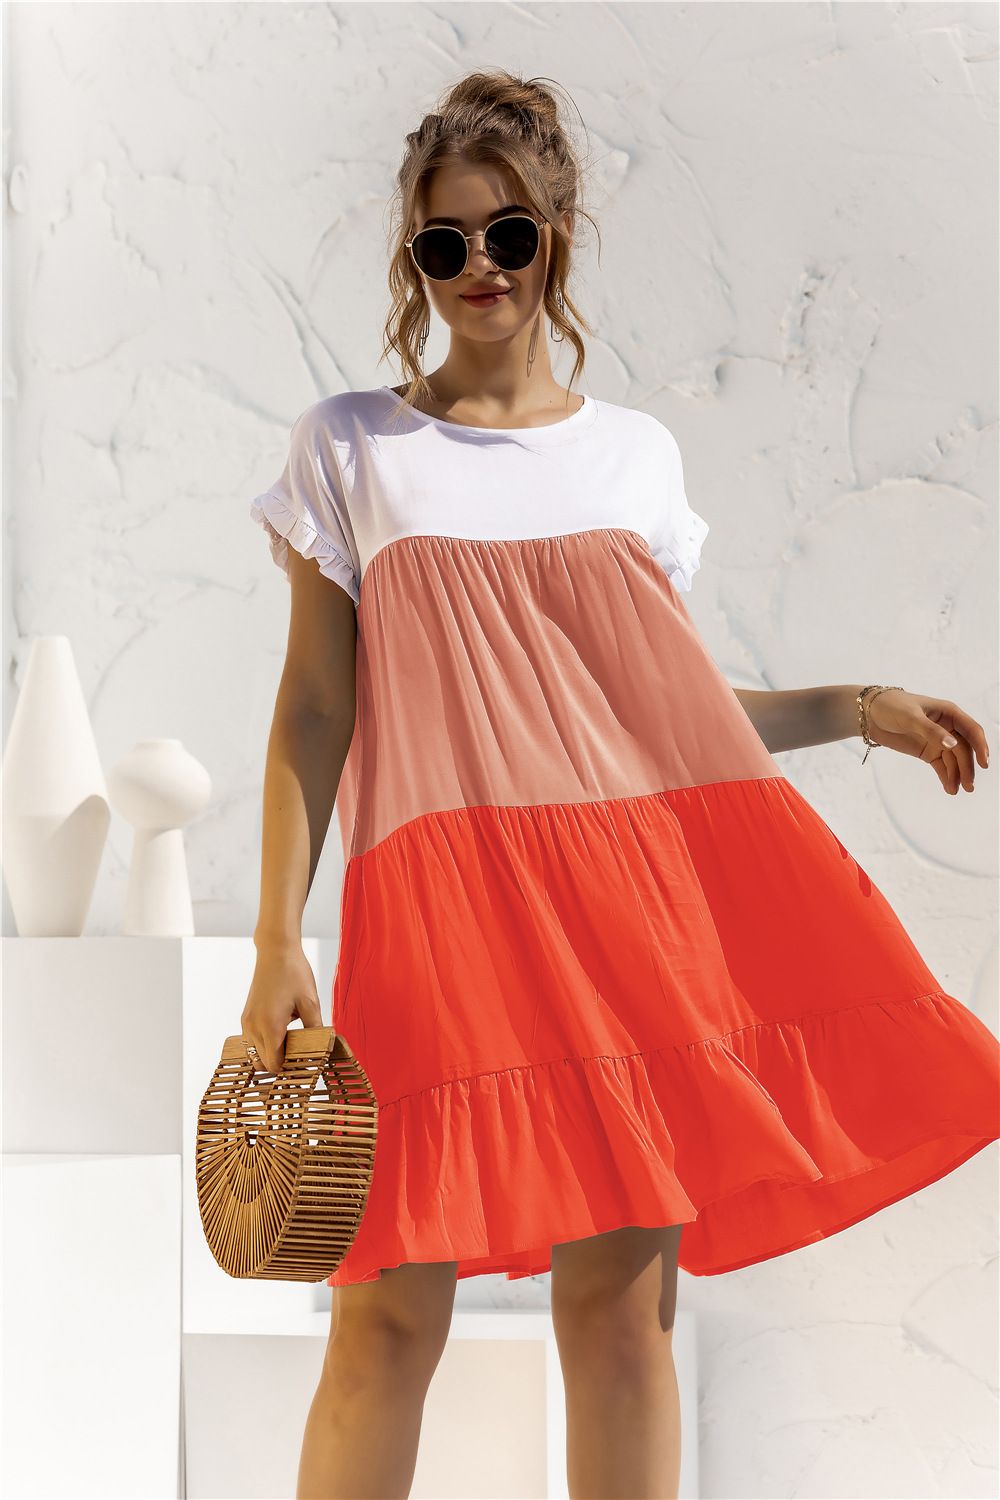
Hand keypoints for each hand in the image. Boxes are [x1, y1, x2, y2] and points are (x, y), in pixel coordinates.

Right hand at [240, 943, 324, 1073]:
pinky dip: (264, 1044)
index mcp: (270, 1026)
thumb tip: (322, 1049)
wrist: (275, 951)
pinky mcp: (246, 1016)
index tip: (304, 1064)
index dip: (289, 1068)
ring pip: (255, 1054)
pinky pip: (252, 1041)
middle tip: (301, 1054)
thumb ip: (315, 1029)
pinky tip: (282, 1033)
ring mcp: (246, 1022)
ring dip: (271, 1054)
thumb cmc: (294, 973)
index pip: (274, 1064)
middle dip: (281, 1064)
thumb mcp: (310, 1002)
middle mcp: (253, 1027)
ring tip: (292, 1043)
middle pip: (263, 1063)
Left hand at [863, 689, 989, 794]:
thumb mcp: (910, 717)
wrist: (869, 714)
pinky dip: (946, 777)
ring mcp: (938, 741)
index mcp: (949, 713)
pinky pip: (942, 766)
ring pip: (954, 760)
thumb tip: (952, 744)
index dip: (981, 746)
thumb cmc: (891, 707)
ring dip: (958, 775)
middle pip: (964, 750)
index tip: (985, 763)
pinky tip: (949, 788)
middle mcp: (948, 727)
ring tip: (956, 790)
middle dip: (967, 767)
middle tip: (968, 786)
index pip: (972, 730)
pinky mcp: (928, 752)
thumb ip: (931, 731)